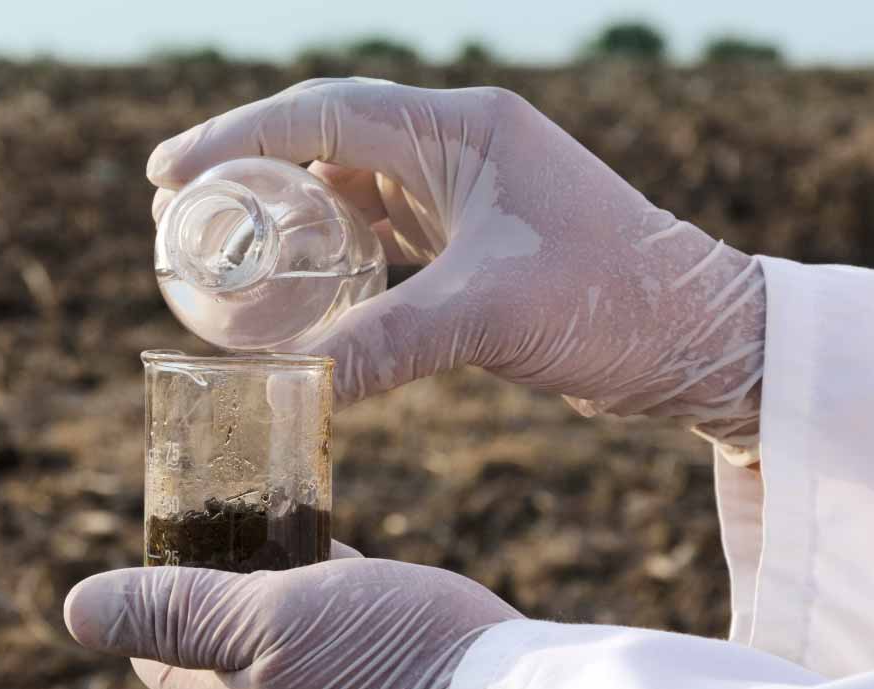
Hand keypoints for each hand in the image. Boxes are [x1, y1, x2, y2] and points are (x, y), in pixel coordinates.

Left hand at [63, 544, 522, 688]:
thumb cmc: (381, 660)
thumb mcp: (267, 619)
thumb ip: (178, 612)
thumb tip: (73, 608)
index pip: (155, 656)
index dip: (147, 597)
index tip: (168, 533)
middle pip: (215, 647)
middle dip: (213, 585)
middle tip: (230, 512)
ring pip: (279, 642)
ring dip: (274, 588)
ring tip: (285, 522)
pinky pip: (335, 645)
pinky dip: (327, 600)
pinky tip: (346, 561)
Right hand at [149, 79, 764, 451]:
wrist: (705, 338)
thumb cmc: (614, 304)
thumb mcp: (492, 317)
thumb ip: (387, 345)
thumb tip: (294, 391)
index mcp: (463, 129)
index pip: (322, 113)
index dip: (235, 139)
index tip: (168, 177)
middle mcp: (463, 143)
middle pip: (327, 135)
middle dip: (248, 168)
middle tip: (178, 209)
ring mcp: (472, 186)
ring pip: (353, 180)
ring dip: (290, 207)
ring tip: (227, 245)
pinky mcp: (481, 232)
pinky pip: (387, 224)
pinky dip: (336, 246)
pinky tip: (303, 279)